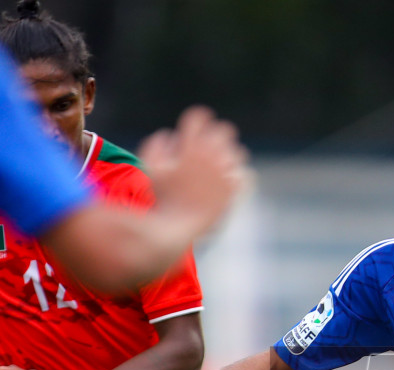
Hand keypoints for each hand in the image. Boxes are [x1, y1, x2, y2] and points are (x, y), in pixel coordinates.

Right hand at [138, 106, 248, 239]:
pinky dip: (236, 174)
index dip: (196, 119)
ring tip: (219, 162)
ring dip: (228, 154)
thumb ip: (156, 145)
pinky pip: (244, 174)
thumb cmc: (160, 198)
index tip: (195, 125)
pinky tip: (227, 179)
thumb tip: (169, 135)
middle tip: (210, 142)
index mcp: (190, 146)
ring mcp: (225, 172)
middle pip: (224, 130)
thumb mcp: (150, 168)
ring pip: (238, 151)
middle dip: (216, 133)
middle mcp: (211, 156)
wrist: (176, 227)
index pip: (199, 117)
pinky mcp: (234, 190)